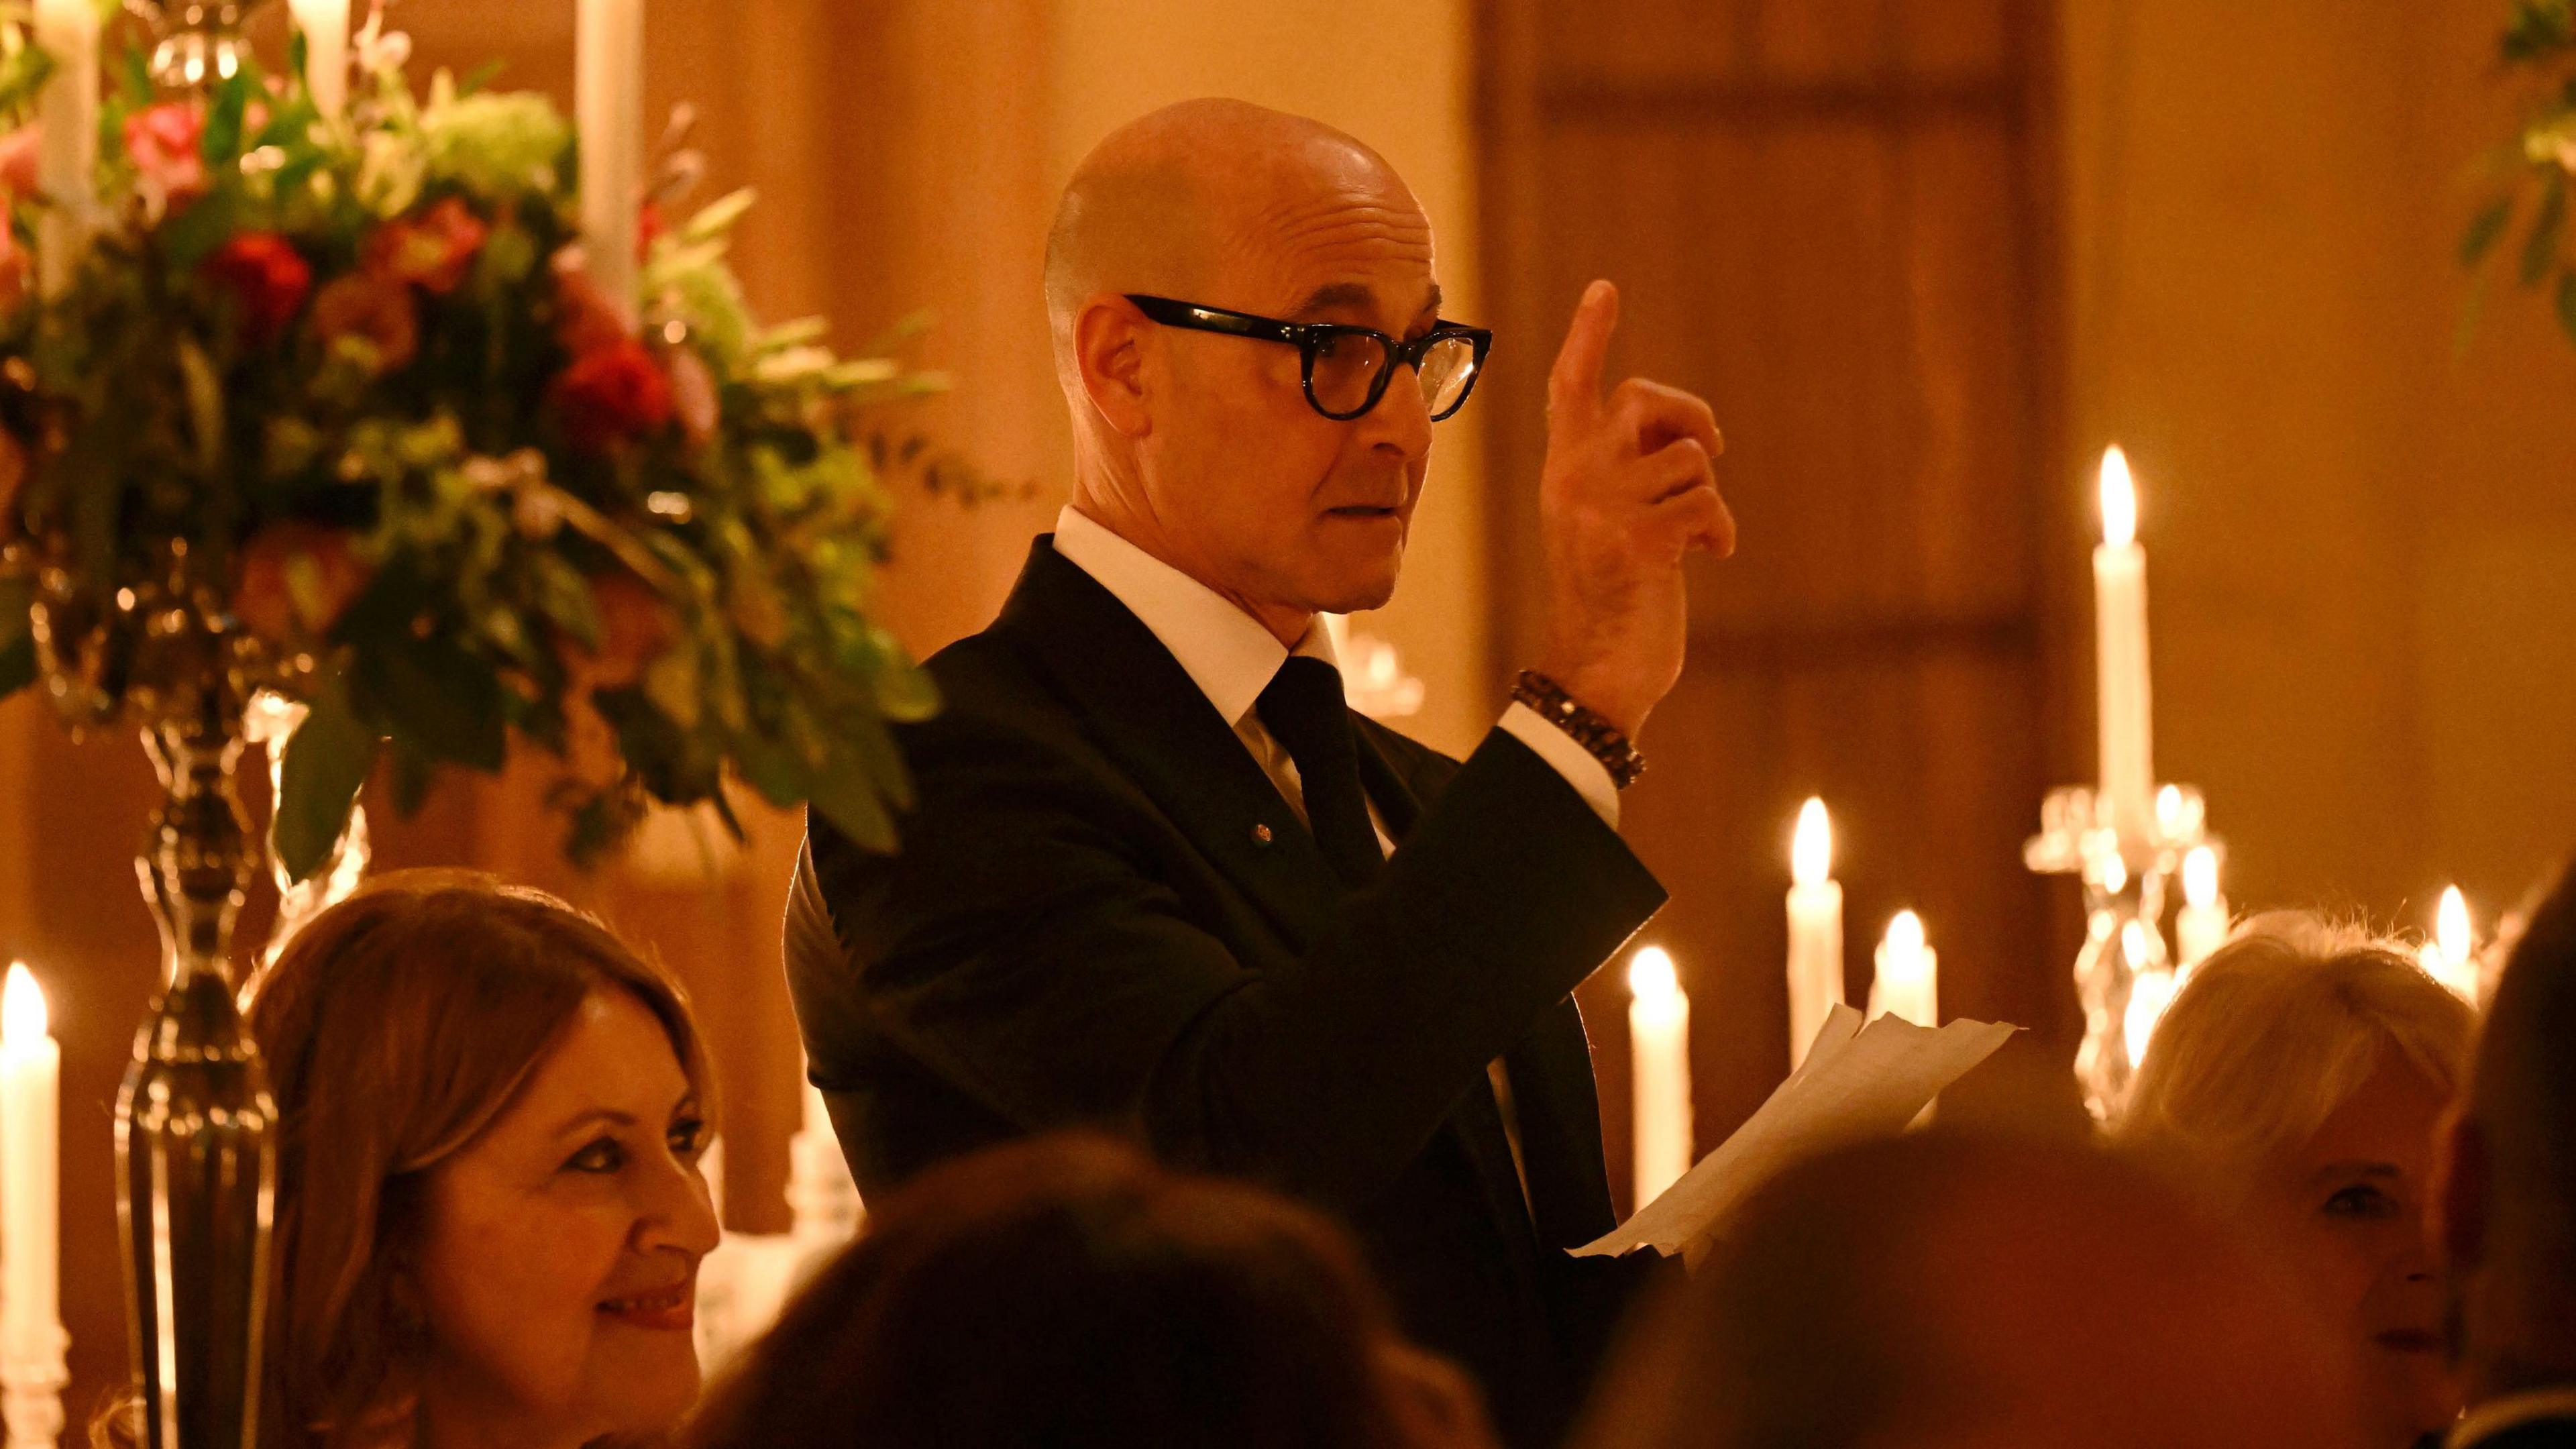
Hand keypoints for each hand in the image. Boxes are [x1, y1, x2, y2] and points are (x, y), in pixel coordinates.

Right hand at [1531, 279, 1732, 739]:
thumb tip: (1692, 436)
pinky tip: (1708, 559)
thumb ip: (1626, 471)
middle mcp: (1572, 479)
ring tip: (1694, 539)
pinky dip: (1719, 531)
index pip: (1570, 388)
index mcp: (1562, 470)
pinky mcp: (1637, 542)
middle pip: (1641, 400)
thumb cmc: (1614, 595)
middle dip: (1689, 415)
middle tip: (1712, 449)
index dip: (1589, 336)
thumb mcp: (1607, 521)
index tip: (1605, 288)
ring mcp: (1601, 510)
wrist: (1598, 669)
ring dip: (1708, 499)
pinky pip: (1706, 505)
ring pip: (1690, 460)